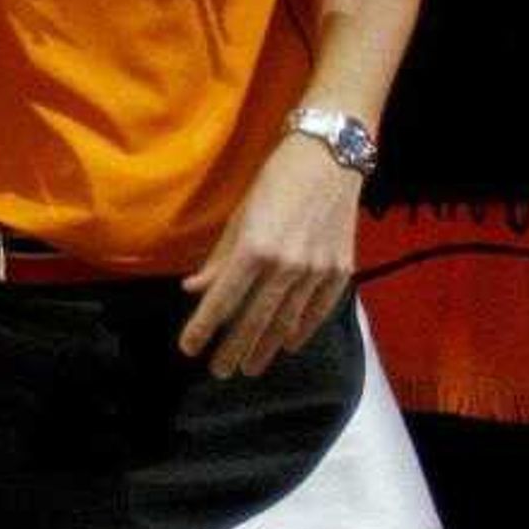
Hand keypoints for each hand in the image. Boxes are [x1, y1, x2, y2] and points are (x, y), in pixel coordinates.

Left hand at [178, 125, 363, 377]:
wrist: (330, 156)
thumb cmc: (276, 179)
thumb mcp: (240, 215)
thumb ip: (219, 258)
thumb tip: (194, 290)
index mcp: (255, 248)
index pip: (223, 300)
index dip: (203, 327)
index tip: (188, 349)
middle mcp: (287, 265)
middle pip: (255, 319)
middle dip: (234, 349)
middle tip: (218, 371)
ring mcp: (317, 271)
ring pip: (287, 322)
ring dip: (266, 348)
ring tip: (249, 367)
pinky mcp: (341, 270)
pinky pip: (318, 310)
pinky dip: (302, 330)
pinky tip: (288, 345)